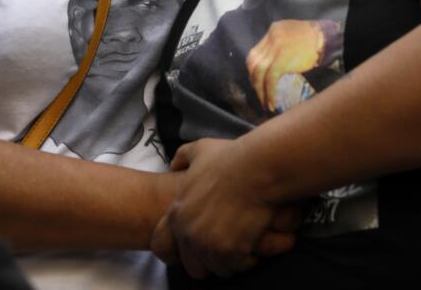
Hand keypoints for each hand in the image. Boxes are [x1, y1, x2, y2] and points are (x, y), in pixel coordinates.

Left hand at [161, 138, 296, 278]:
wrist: (257, 168)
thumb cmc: (231, 158)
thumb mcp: (199, 150)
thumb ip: (182, 157)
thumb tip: (174, 164)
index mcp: (177, 214)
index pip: (163, 247)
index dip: (180, 248)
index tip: (197, 243)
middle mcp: (188, 233)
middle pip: (194, 266)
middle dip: (209, 259)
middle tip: (227, 245)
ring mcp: (209, 245)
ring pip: (218, 269)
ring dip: (230, 260)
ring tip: (243, 242)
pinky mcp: (232, 252)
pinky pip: (238, 266)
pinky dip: (248, 259)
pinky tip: (254, 241)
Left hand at [246, 19, 324, 111]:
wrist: (328, 38)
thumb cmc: (316, 41)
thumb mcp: (294, 35)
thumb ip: (282, 45)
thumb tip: (274, 65)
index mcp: (273, 30)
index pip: (255, 53)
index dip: (254, 71)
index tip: (258, 84)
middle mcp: (271, 37)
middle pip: (253, 62)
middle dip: (254, 81)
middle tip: (260, 95)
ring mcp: (276, 47)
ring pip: (258, 72)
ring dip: (259, 90)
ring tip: (265, 103)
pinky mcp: (282, 58)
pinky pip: (270, 78)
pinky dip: (269, 92)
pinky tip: (271, 103)